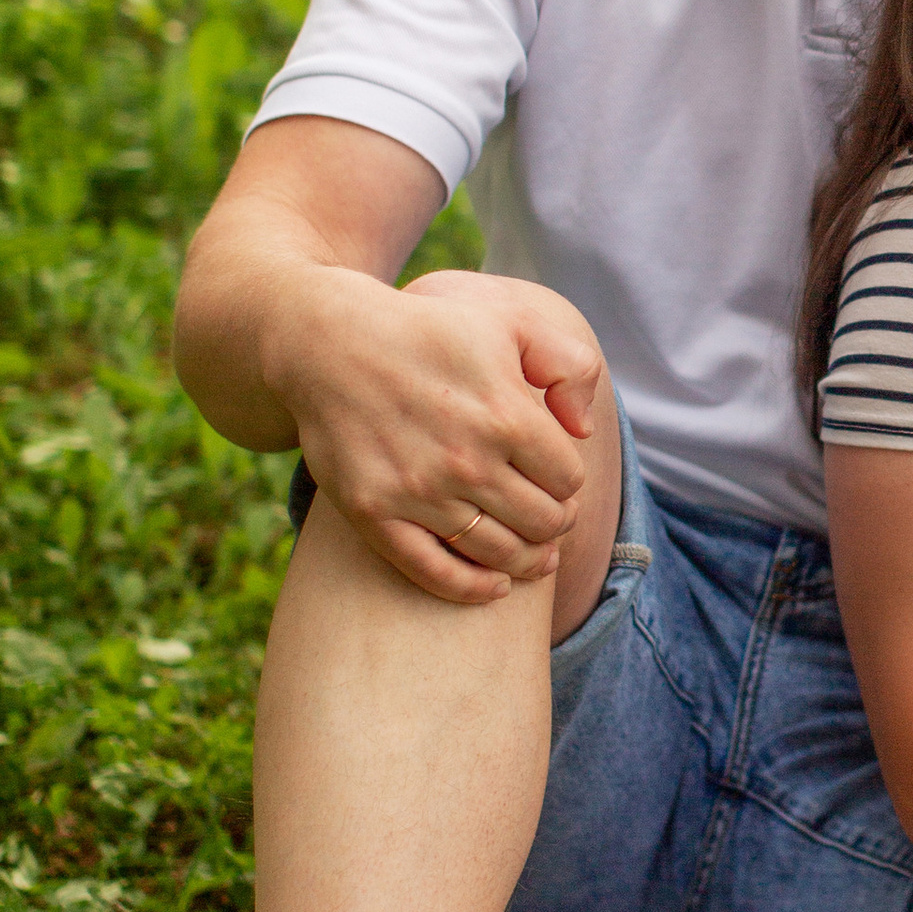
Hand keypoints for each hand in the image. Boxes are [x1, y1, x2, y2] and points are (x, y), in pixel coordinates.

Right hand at [281, 265, 605, 603]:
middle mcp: (467, 460)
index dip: (569, 485)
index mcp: (508, 416)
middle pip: (541, 523)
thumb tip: (583, 430)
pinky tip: (494, 587)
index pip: (568, 481)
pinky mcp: (375, 514)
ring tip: (536, 557)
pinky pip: (434, 572)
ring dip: (526, 561)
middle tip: (550, 520)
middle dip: (555, 525)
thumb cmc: (427, 331)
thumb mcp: (511, 323)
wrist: (329, 343)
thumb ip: (569, 366)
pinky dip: (472, 589)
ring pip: (498, 552)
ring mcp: (419, 492)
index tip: (558, 482)